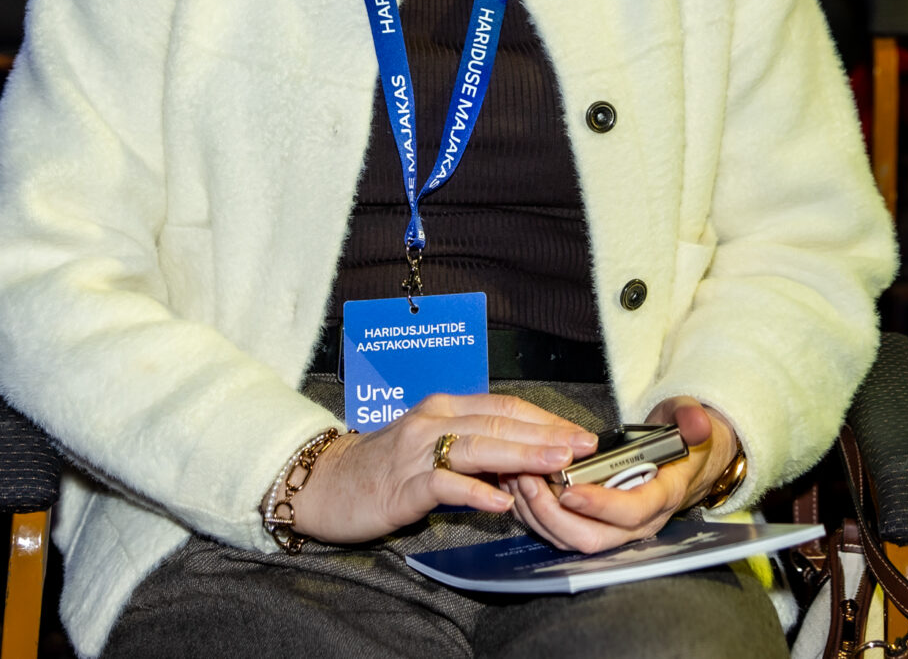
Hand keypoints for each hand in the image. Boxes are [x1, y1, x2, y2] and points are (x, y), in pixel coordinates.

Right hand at [291, 393, 596, 545]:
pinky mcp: (401, 486)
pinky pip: (443, 485)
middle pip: (498, 422)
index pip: (504, 406)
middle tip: (582, 447)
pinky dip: (473, 491)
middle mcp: (431, 421)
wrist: (325, 483)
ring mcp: (415, 451)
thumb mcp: (430, 446)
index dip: (545, 419)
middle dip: (546, 434)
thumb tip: (522, 459)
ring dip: (521, 454)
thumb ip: (471, 447)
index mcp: (443, 407)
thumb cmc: (382, 467)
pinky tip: (499, 501)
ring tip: (556, 465)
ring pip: (476, 446)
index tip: (580, 434)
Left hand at [506, 398, 737, 554]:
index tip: (570, 490)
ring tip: (520, 479)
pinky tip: (522, 488)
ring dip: (540, 515)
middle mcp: (639, 521)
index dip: (600, 505)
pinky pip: (563, 532)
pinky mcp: (597, 525)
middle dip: (555, 515)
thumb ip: (692, 419)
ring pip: (573, 540)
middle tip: (531, 481)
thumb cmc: (681, 440)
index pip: (632, 512)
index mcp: (663, 495)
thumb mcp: (691, 420)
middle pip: (594, 538)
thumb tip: (694, 424)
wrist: (684, 460)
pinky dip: (537, 515)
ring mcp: (616, 528)